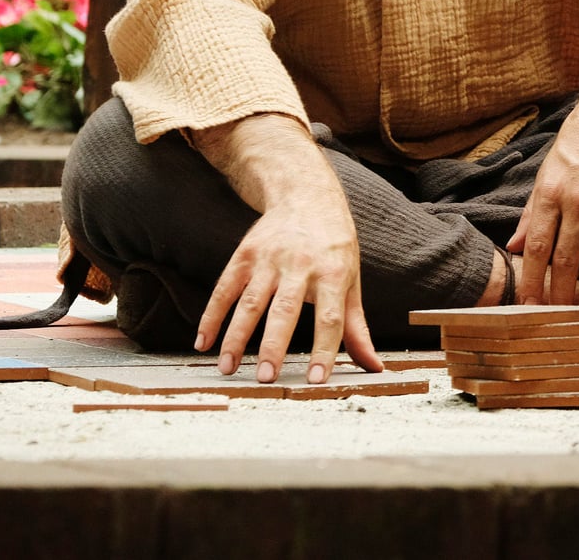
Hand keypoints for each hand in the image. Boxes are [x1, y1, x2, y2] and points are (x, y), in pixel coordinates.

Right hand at [196, 196, 382, 384]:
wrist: (307, 197)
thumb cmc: (335, 248)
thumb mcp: (351, 281)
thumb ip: (356, 327)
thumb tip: (375, 366)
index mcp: (334, 274)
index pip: (330, 318)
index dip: (324, 349)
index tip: (316, 380)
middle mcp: (301, 266)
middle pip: (285, 311)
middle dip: (273, 347)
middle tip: (265, 378)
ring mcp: (269, 259)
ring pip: (250, 303)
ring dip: (236, 338)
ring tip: (228, 369)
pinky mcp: (244, 254)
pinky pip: (224, 289)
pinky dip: (211, 316)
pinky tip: (203, 342)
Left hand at [509, 84, 578, 304]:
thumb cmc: (576, 144)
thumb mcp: (546, 173)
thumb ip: (532, 213)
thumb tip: (516, 248)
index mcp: (551, 193)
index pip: (539, 248)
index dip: (533, 282)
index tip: (530, 306)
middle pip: (567, 259)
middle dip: (560, 293)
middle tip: (557, 317)